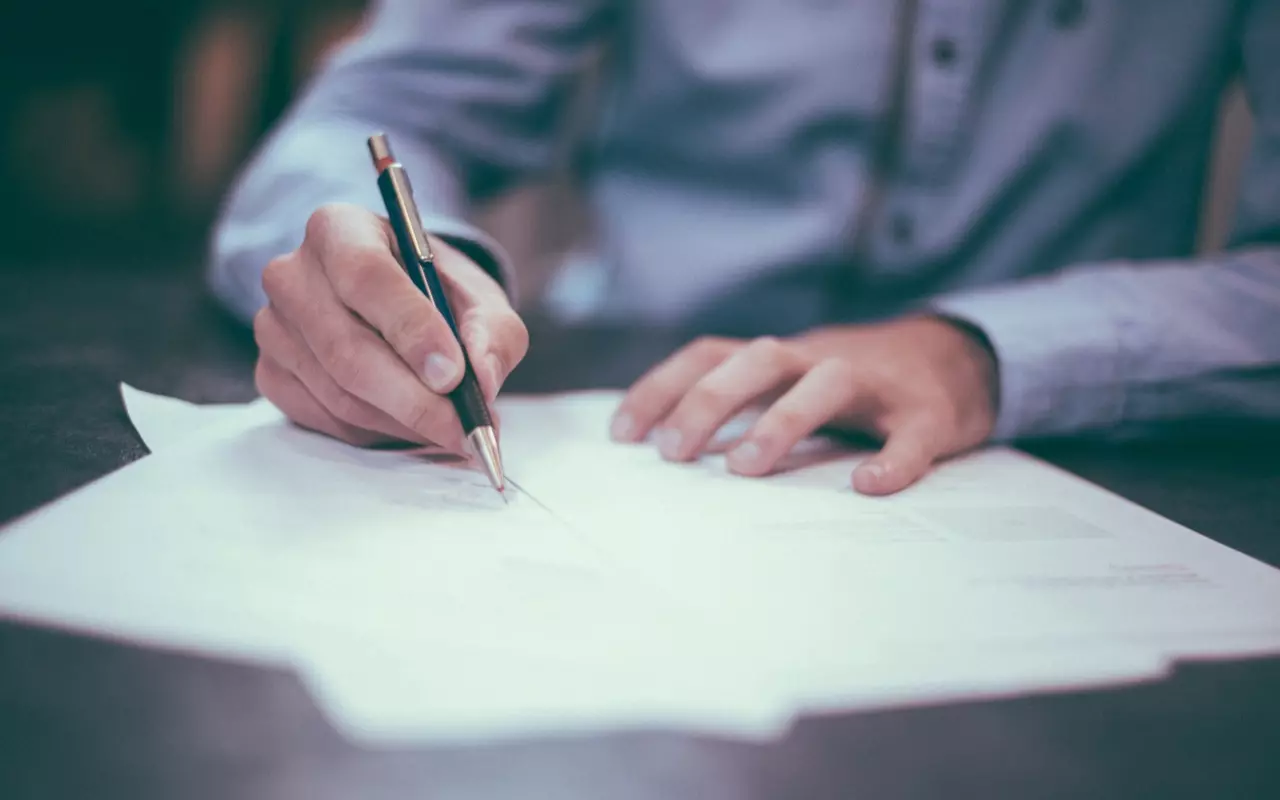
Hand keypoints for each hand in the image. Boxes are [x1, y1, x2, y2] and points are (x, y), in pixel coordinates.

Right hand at [253, 203, 527, 450]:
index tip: (453, 375)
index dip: (411, 329)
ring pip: (339, 393)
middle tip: (464, 428)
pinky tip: (410, 424)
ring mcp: (274, 326)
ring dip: (403, 422)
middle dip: (414, 399)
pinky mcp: (270, 373)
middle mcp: (293, 273)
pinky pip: (325, 418)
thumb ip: (492, 332)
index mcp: (339, 229)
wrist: (397, 305)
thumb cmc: (436, 293)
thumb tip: (482, 379)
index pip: (366, 276)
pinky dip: (377, 432)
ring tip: (451, 428)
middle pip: (347, 348)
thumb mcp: (479, 298)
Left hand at [610, 317, 998, 494]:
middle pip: (759, 360)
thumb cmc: (853, 386)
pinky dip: (892, 459)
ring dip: (782, 420)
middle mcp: (821, 359)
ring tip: (744, 468)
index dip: (663, 387)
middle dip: (709, 401)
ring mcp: (877, 384)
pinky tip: (868, 486)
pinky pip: (911, 435)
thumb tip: (664, 450)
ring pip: (827, 383)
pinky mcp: (928, 414)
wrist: (958, 359)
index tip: (622, 435)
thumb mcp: (790, 383)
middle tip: (673, 454)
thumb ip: (740, 405)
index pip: (710, 355)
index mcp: (781, 358)